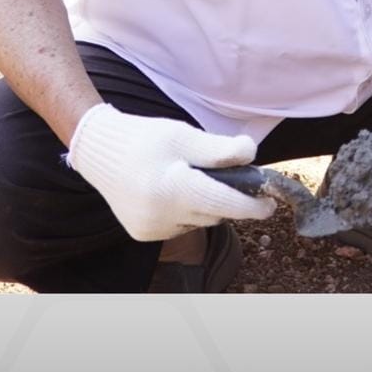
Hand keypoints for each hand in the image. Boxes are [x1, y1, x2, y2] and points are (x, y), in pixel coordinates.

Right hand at [67, 103, 275, 241]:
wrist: (101, 152)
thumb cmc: (146, 139)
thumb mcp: (184, 136)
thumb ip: (219, 149)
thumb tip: (252, 154)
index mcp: (174, 188)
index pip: (225, 204)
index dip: (252, 206)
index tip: (271, 202)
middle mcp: (162, 215)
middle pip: (215, 213)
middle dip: (228, 198)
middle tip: (228, 176)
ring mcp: (152, 229)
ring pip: (199, 220)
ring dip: (205, 204)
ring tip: (188, 177)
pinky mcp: (145, 234)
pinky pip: (180, 225)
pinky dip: (185, 211)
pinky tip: (170, 191)